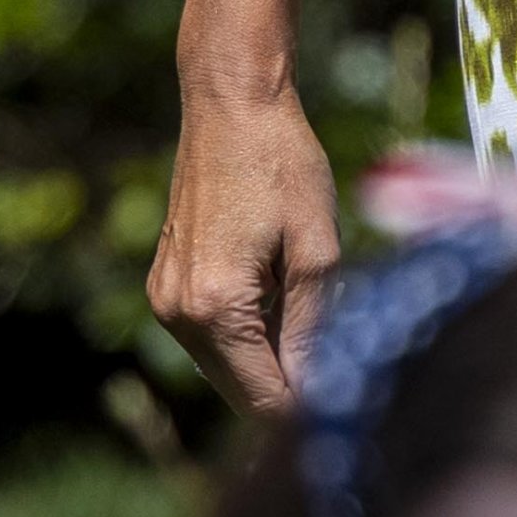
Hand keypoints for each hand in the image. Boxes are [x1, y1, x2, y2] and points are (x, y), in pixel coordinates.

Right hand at [149, 80, 342, 409]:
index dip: (310, 411)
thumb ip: (315, 327)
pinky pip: (210, 336)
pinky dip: (247, 339)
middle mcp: (178, 311)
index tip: (352, 409)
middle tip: (346, 379)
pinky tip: (286, 310)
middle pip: (240, 391)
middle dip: (290, 392)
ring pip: (224, 368)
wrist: (231, 104)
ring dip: (268, 365)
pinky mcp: (165, 283)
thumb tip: (319, 392)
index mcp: (216, 307)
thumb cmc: (283, 164)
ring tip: (321, 336)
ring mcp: (164, 298)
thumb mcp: (318, 248)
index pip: (264, 397)